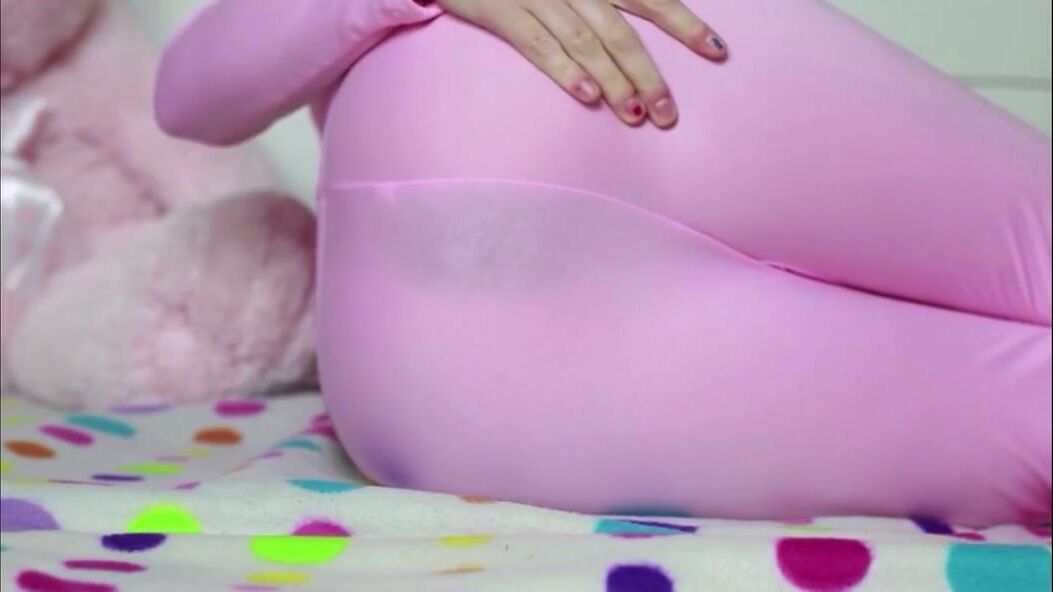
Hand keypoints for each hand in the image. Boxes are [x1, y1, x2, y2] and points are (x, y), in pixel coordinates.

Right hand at [431, 0, 726, 127]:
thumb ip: (605, 1)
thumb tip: (637, 44)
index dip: (685, 23)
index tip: (718, 51)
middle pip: (622, 30)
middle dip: (649, 73)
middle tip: (668, 114)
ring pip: (586, 41)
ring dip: (613, 80)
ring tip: (634, 115)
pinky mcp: (503, 10)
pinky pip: (538, 43)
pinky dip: (564, 69)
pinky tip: (587, 95)